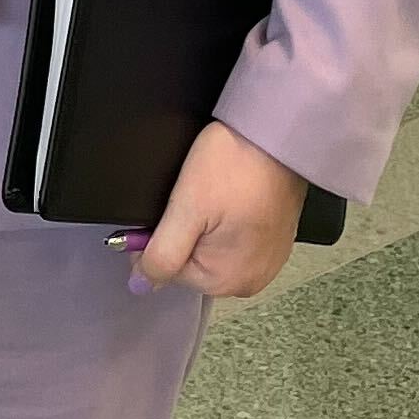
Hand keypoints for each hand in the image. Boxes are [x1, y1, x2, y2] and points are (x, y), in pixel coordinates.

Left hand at [123, 120, 306, 299]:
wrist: (277, 134)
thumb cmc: (238, 164)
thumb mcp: (186, 209)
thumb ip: (160, 255)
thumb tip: (141, 284)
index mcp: (227, 280)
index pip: (168, 270)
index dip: (160, 237)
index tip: (174, 208)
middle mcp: (251, 279)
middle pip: (192, 262)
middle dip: (187, 231)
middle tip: (202, 197)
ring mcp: (266, 261)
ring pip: (211, 248)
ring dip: (207, 225)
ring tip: (220, 195)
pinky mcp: (274, 241)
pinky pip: (234, 238)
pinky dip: (227, 220)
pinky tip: (233, 197)